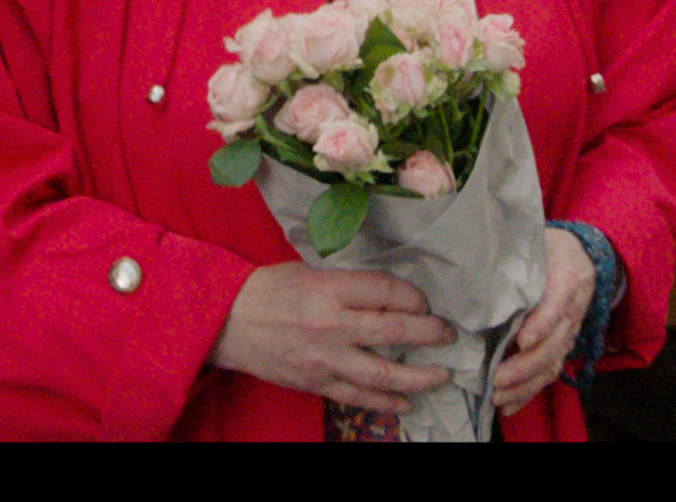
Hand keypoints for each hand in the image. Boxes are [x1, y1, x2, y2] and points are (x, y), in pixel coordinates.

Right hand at [209, 264, 454, 413]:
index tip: (425, 302)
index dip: (414, 297)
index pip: (386, 292)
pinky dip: (385, 402)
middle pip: (393, 330)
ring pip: (382, 373)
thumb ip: (349, 284)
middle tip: (448, 334)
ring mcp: (324, 359)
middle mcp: (331, 325)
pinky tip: (406, 403)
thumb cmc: (269, 289)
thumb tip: (390, 295)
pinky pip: (357, 397)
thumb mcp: (310, 272)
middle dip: (429, 333)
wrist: (227, 321)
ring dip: (418, 377)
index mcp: (329, 289)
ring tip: (441, 376)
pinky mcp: (316, 383)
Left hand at [492, 227, 595, 415]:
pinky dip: (530, 392)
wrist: (584, 257)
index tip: (522, 340)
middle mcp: (572, 310)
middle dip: (526, 365)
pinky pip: (550, 373)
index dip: (542, 324)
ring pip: (553, 364)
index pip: (557, 305)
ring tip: (499, 397)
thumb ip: (518, 250)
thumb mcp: (540, 240)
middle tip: (498, 378)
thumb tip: (481, 254)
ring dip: (526, 384)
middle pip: (554, 344)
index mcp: (566, 278)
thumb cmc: (552, 248)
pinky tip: (508, 406)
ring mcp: (569, 332)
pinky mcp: (562, 346)